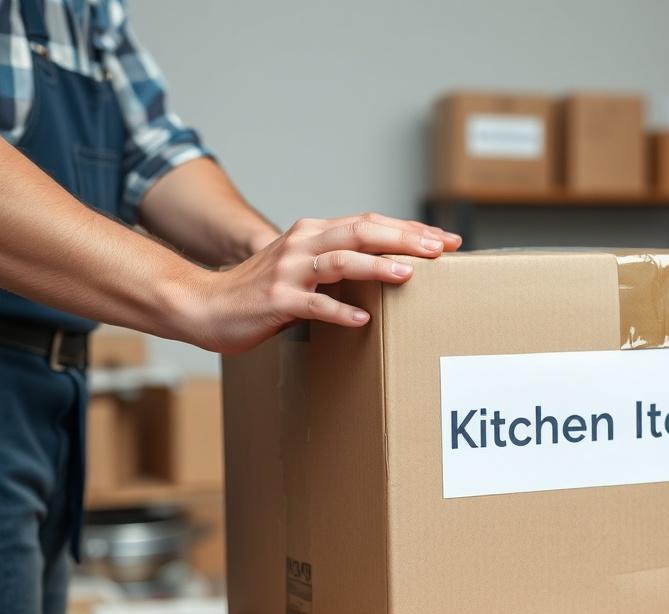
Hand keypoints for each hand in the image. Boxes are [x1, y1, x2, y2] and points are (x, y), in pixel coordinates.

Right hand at [183, 212, 460, 352]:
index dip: (410, 228)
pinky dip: (339, 310)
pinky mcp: (277, 300)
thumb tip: (386, 268)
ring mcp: (288, 271)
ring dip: (377, 266)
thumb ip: (337, 262)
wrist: (205, 305)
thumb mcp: (301, 267)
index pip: (370, 222)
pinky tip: (363, 319)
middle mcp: (302, 243)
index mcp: (313, 232)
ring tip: (409, 274)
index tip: (446, 239)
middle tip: (441, 249)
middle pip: (362, 231)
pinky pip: (313, 304)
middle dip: (405, 238)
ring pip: (340, 260)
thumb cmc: (260, 292)